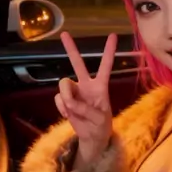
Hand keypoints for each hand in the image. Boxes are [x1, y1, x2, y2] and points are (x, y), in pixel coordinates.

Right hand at [56, 31, 116, 163]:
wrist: (92, 137)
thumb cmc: (101, 126)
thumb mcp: (101, 120)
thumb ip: (87, 110)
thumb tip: (70, 103)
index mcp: (100, 86)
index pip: (105, 66)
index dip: (109, 51)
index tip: (113, 35)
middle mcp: (86, 85)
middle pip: (78, 64)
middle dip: (71, 49)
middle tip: (64, 34)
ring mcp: (74, 92)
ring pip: (63, 85)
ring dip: (67, 98)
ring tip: (74, 111)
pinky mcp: (64, 100)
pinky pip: (58, 99)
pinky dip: (62, 108)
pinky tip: (69, 115)